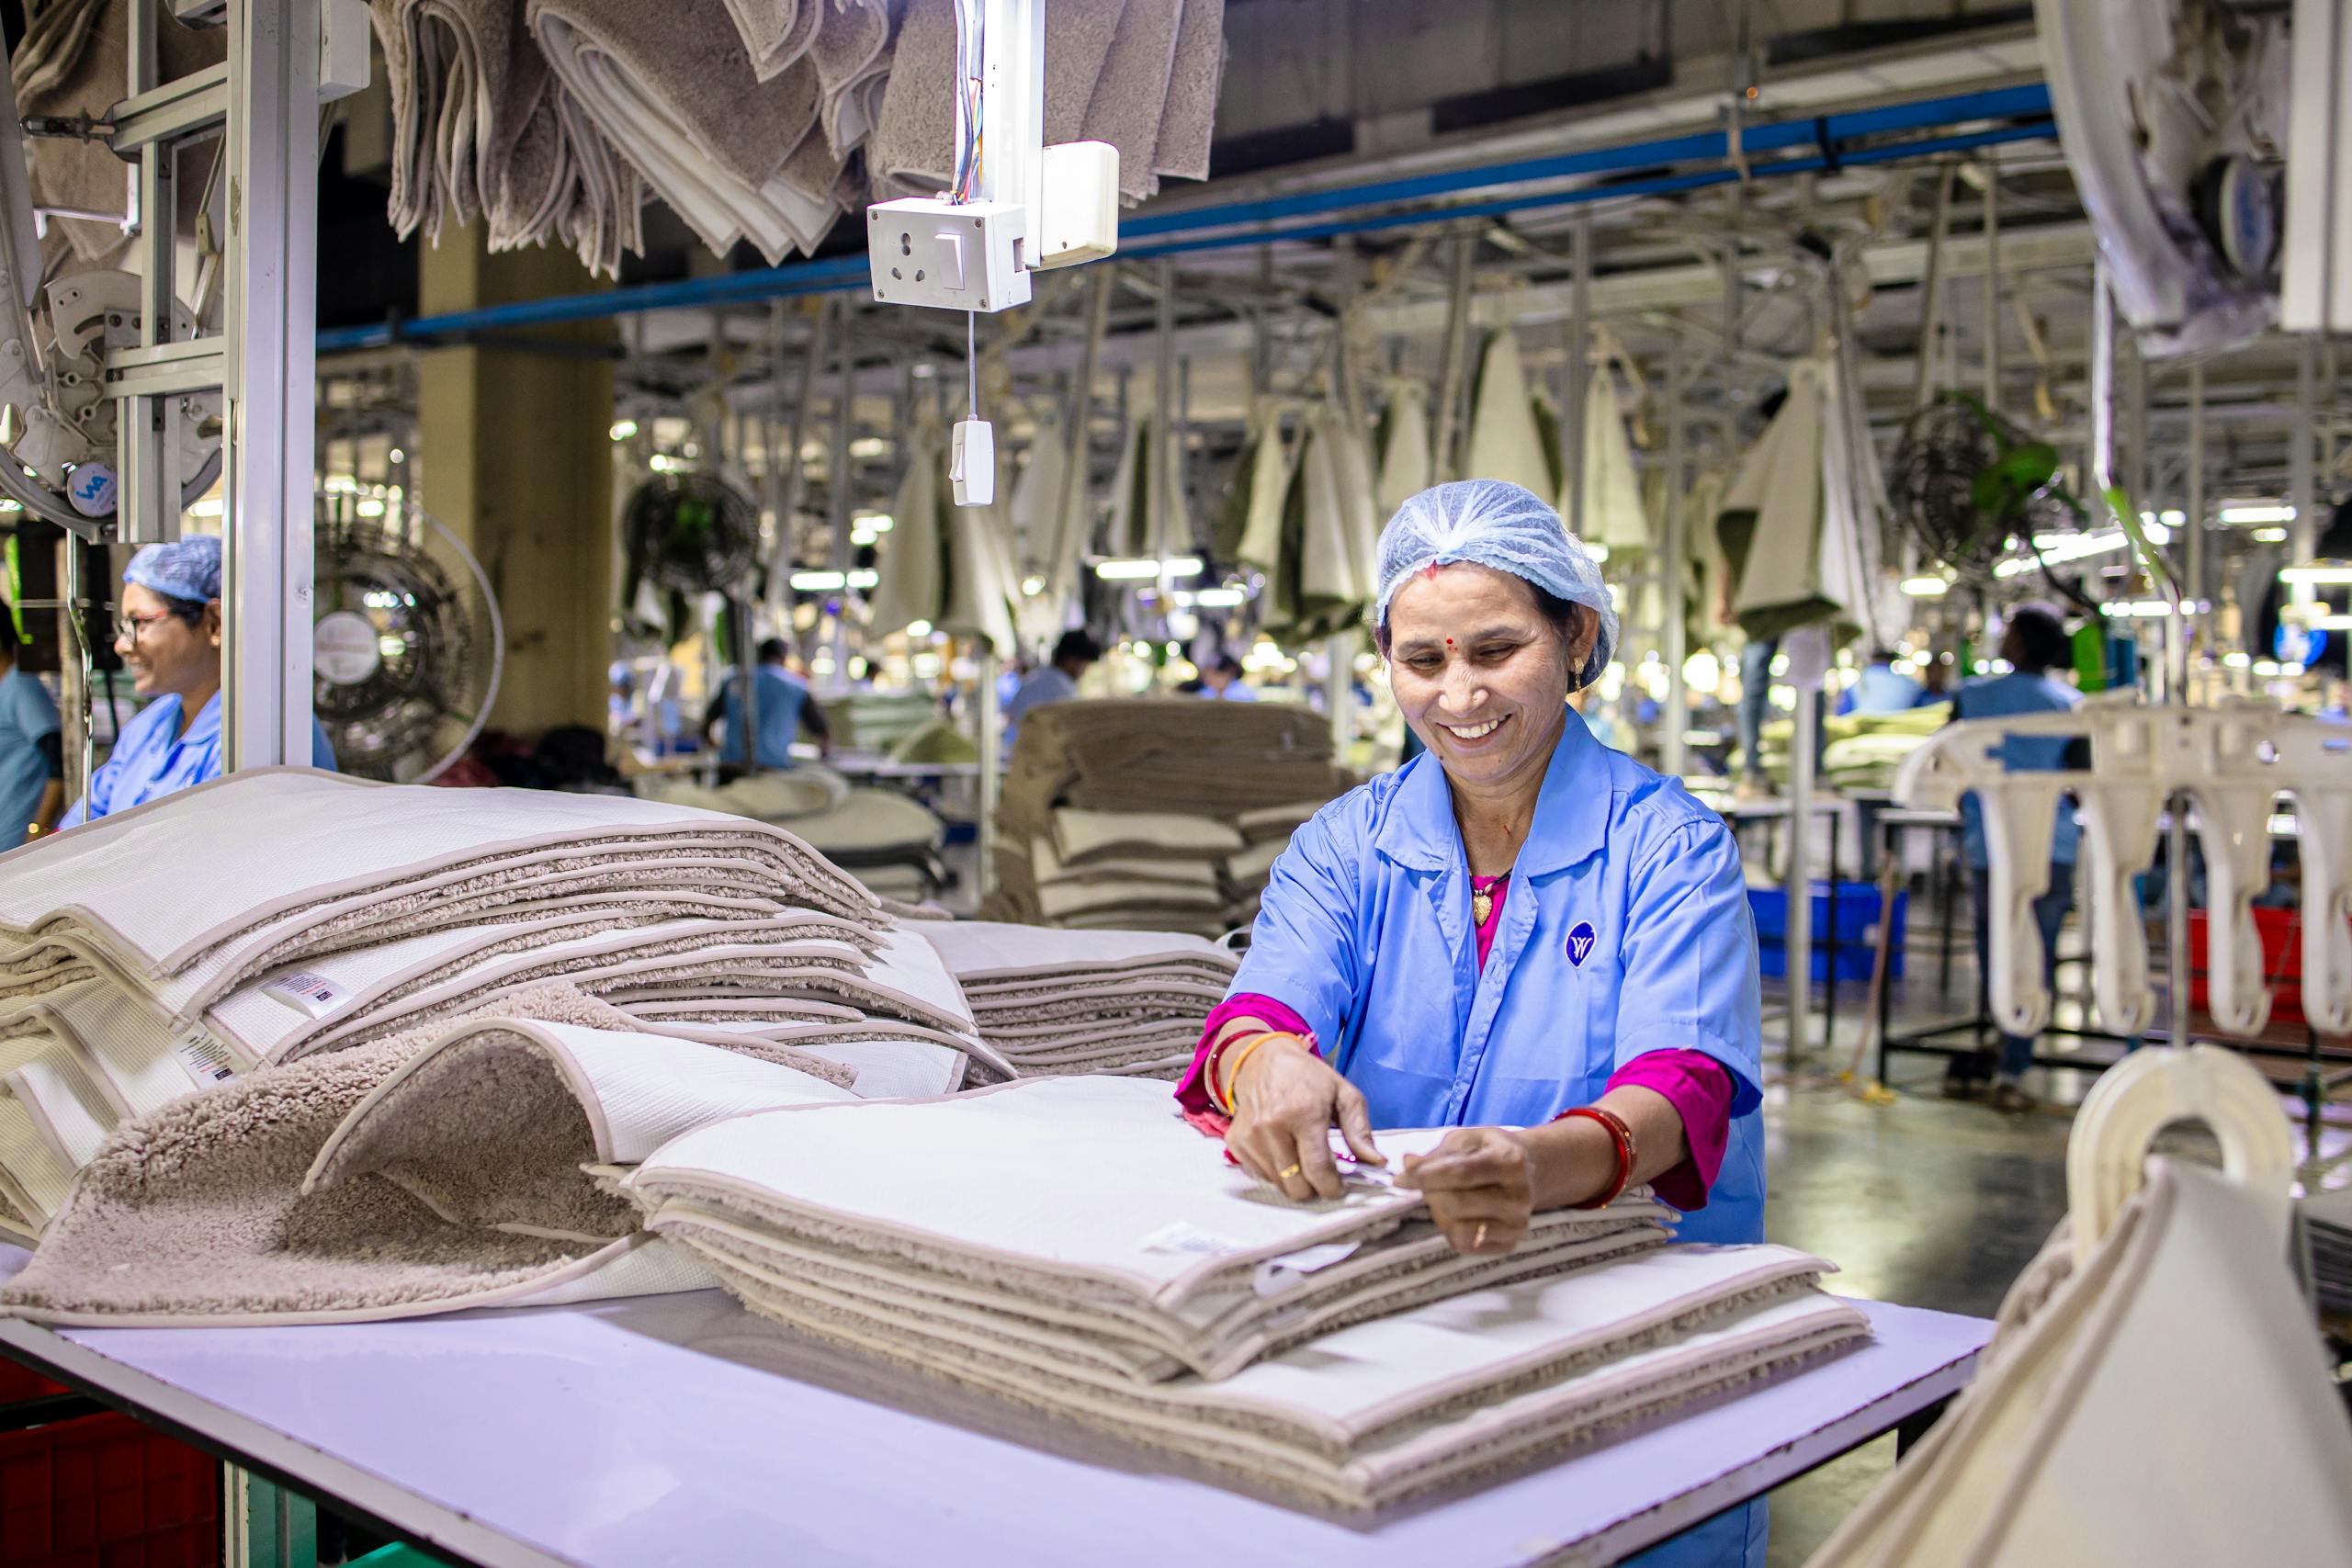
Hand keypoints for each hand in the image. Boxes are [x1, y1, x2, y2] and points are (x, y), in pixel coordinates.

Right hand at [1225, 1038, 1383, 1201]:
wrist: (1263, 1059)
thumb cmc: (1308, 1078)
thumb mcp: (1344, 1094)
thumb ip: (1360, 1130)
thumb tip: (1377, 1162)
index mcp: (1304, 1113)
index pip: (1317, 1169)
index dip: (1331, 1187)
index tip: (1338, 1188)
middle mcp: (1273, 1126)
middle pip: (1296, 1184)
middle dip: (1313, 1187)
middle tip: (1321, 1174)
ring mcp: (1250, 1135)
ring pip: (1277, 1183)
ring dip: (1294, 1179)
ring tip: (1302, 1158)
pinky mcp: (1236, 1141)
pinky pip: (1259, 1174)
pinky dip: (1274, 1172)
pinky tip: (1283, 1153)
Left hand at [1394, 1127, 1535, 1255]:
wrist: (1527, 1172)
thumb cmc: (1488, 1151)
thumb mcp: (1466, 1139)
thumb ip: (1437, 1154)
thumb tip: (1408, 1164)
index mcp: (1510, 1161)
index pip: (1459, 1173)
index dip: (1424, 1177)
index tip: (1399, 1179)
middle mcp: (1519, 1196)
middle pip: (1456, 1203)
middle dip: (1431, 1194)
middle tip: (1426, 1186)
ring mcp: (1517, 1224)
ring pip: (1459, 1229)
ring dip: (1439, 1214)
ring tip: (1443, 1198)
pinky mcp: (1509, 1245)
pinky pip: (1465, 1245)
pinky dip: (1450, 1230)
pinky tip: (1456, 1215)